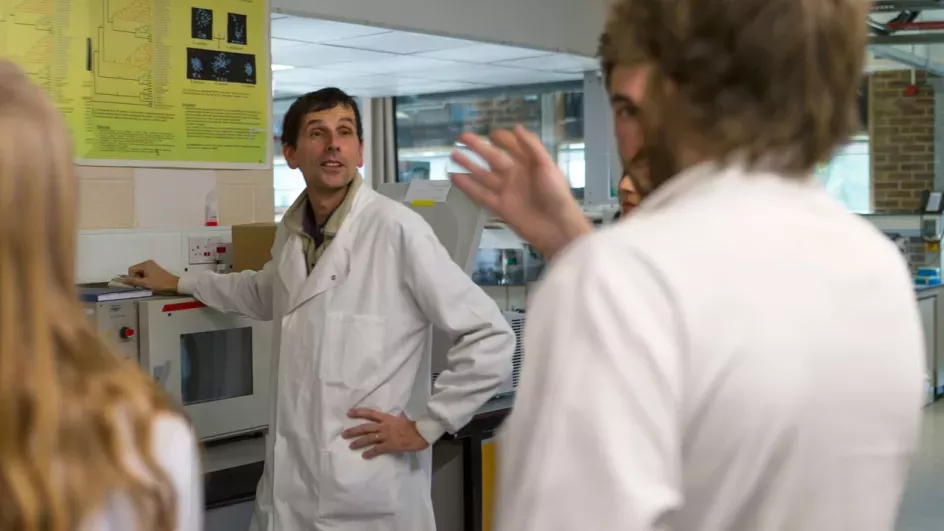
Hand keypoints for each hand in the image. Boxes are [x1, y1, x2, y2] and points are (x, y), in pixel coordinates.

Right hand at [122, 260, 179, 292]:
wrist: (175, 285)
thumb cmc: (160, 283)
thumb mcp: (145, 283)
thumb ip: (133, 281)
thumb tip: (121, 280)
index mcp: (145, 264)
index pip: (131, 270)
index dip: (132, 278)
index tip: (138, 284)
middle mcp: (148, 263)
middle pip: (135, 271)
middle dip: (137, 279)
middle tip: (143, 285)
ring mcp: (152, 266)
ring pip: (140, 273)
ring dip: (141, 280)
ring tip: (147, 285)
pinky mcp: (155, 270)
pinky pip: (145, 274)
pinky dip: (145, 279)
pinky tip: (150, 283)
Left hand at [342, 409, 428, 458]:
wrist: (422, 431)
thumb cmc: (415, 424)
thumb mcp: (404, 418)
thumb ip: (396, 418)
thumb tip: (396, 417)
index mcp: (388, 418)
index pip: (370, 413)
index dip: (359, 413)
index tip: (349, 413)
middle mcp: (384, 426)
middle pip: (365, 427)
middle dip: (354, 430)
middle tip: (344, 434)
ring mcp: (386, 436)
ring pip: (369, 438)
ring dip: (358, 442)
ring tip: (350, 446)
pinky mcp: (390, 445)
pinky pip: (377, 449)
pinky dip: (370, 452)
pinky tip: (364, 455)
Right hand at [450, 125, 591, 258]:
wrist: (557, 227)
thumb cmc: (556, 194)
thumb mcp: (547, 166)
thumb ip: (532, 146)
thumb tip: (516, 127)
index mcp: (529, 164)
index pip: (512, 147)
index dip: (503, 138)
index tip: (490, 132)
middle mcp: (516, 175)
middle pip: (493, 158)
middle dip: (478, 147)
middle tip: (463, 137)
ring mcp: (506, 191)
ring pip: (483, 175)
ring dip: (469, 165)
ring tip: (453, 154)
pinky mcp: (500, 207)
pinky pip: (481, 194)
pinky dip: (468, 187)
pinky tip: (455, 178)